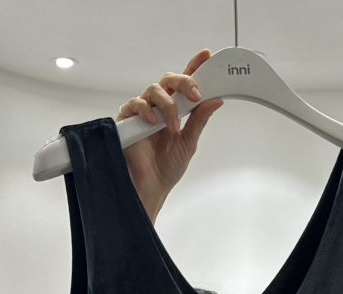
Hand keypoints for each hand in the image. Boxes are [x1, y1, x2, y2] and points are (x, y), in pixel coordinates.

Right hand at [117, 49, 223, 223]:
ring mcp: (143, 111)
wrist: (151, 187)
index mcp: (176, 110)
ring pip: (154, 90)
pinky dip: (146, 109)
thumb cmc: (166, 168)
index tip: (206, 56)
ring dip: (168, 105)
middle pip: (169, 80)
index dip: (194, 67)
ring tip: (173, 127)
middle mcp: (159, 107)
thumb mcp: (188, 142)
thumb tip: (215, 100)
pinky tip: (153, 121)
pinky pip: (135, 104)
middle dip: (184, 82)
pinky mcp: (128, 119)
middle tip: (195, 95)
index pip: (184, 84)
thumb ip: (199, 120)